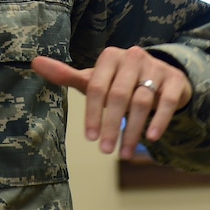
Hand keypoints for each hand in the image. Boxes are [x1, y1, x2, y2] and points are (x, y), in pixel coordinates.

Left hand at [32, 47, 192, 158]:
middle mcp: (133, 57)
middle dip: (111, 125)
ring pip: (142, 101)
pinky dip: (158, 120)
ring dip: (132, 130)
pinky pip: (166, 101)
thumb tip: (35, 62)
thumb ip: (66, 75)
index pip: (97, 86)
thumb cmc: (119, 81)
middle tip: (105, 150)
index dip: (92, 114)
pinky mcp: (175, 80)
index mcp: (110, 56)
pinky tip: (150, 138)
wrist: (161, 76)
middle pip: (119, 95)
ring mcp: (156, 67)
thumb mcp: (94, 79)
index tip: (89, 138)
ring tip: (123, 153)